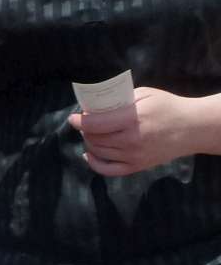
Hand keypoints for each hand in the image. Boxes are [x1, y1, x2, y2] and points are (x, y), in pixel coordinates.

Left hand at [69, 87, 206, 175]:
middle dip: (84, 130)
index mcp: (132, 119)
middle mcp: (131, 140)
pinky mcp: (137, 166)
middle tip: (86, 122)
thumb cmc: (168, 107)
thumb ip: (119, 100)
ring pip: (98, 152)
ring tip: (91, 133)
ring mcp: (133, 156)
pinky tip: (89, 154)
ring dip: (89, 142)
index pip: (95, 124)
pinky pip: (108, 170)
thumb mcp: (144, 94)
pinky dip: (94, 163)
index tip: (73, 117)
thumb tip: (95, 106)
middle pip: (94, 138)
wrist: (191, 128)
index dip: (79, 121)